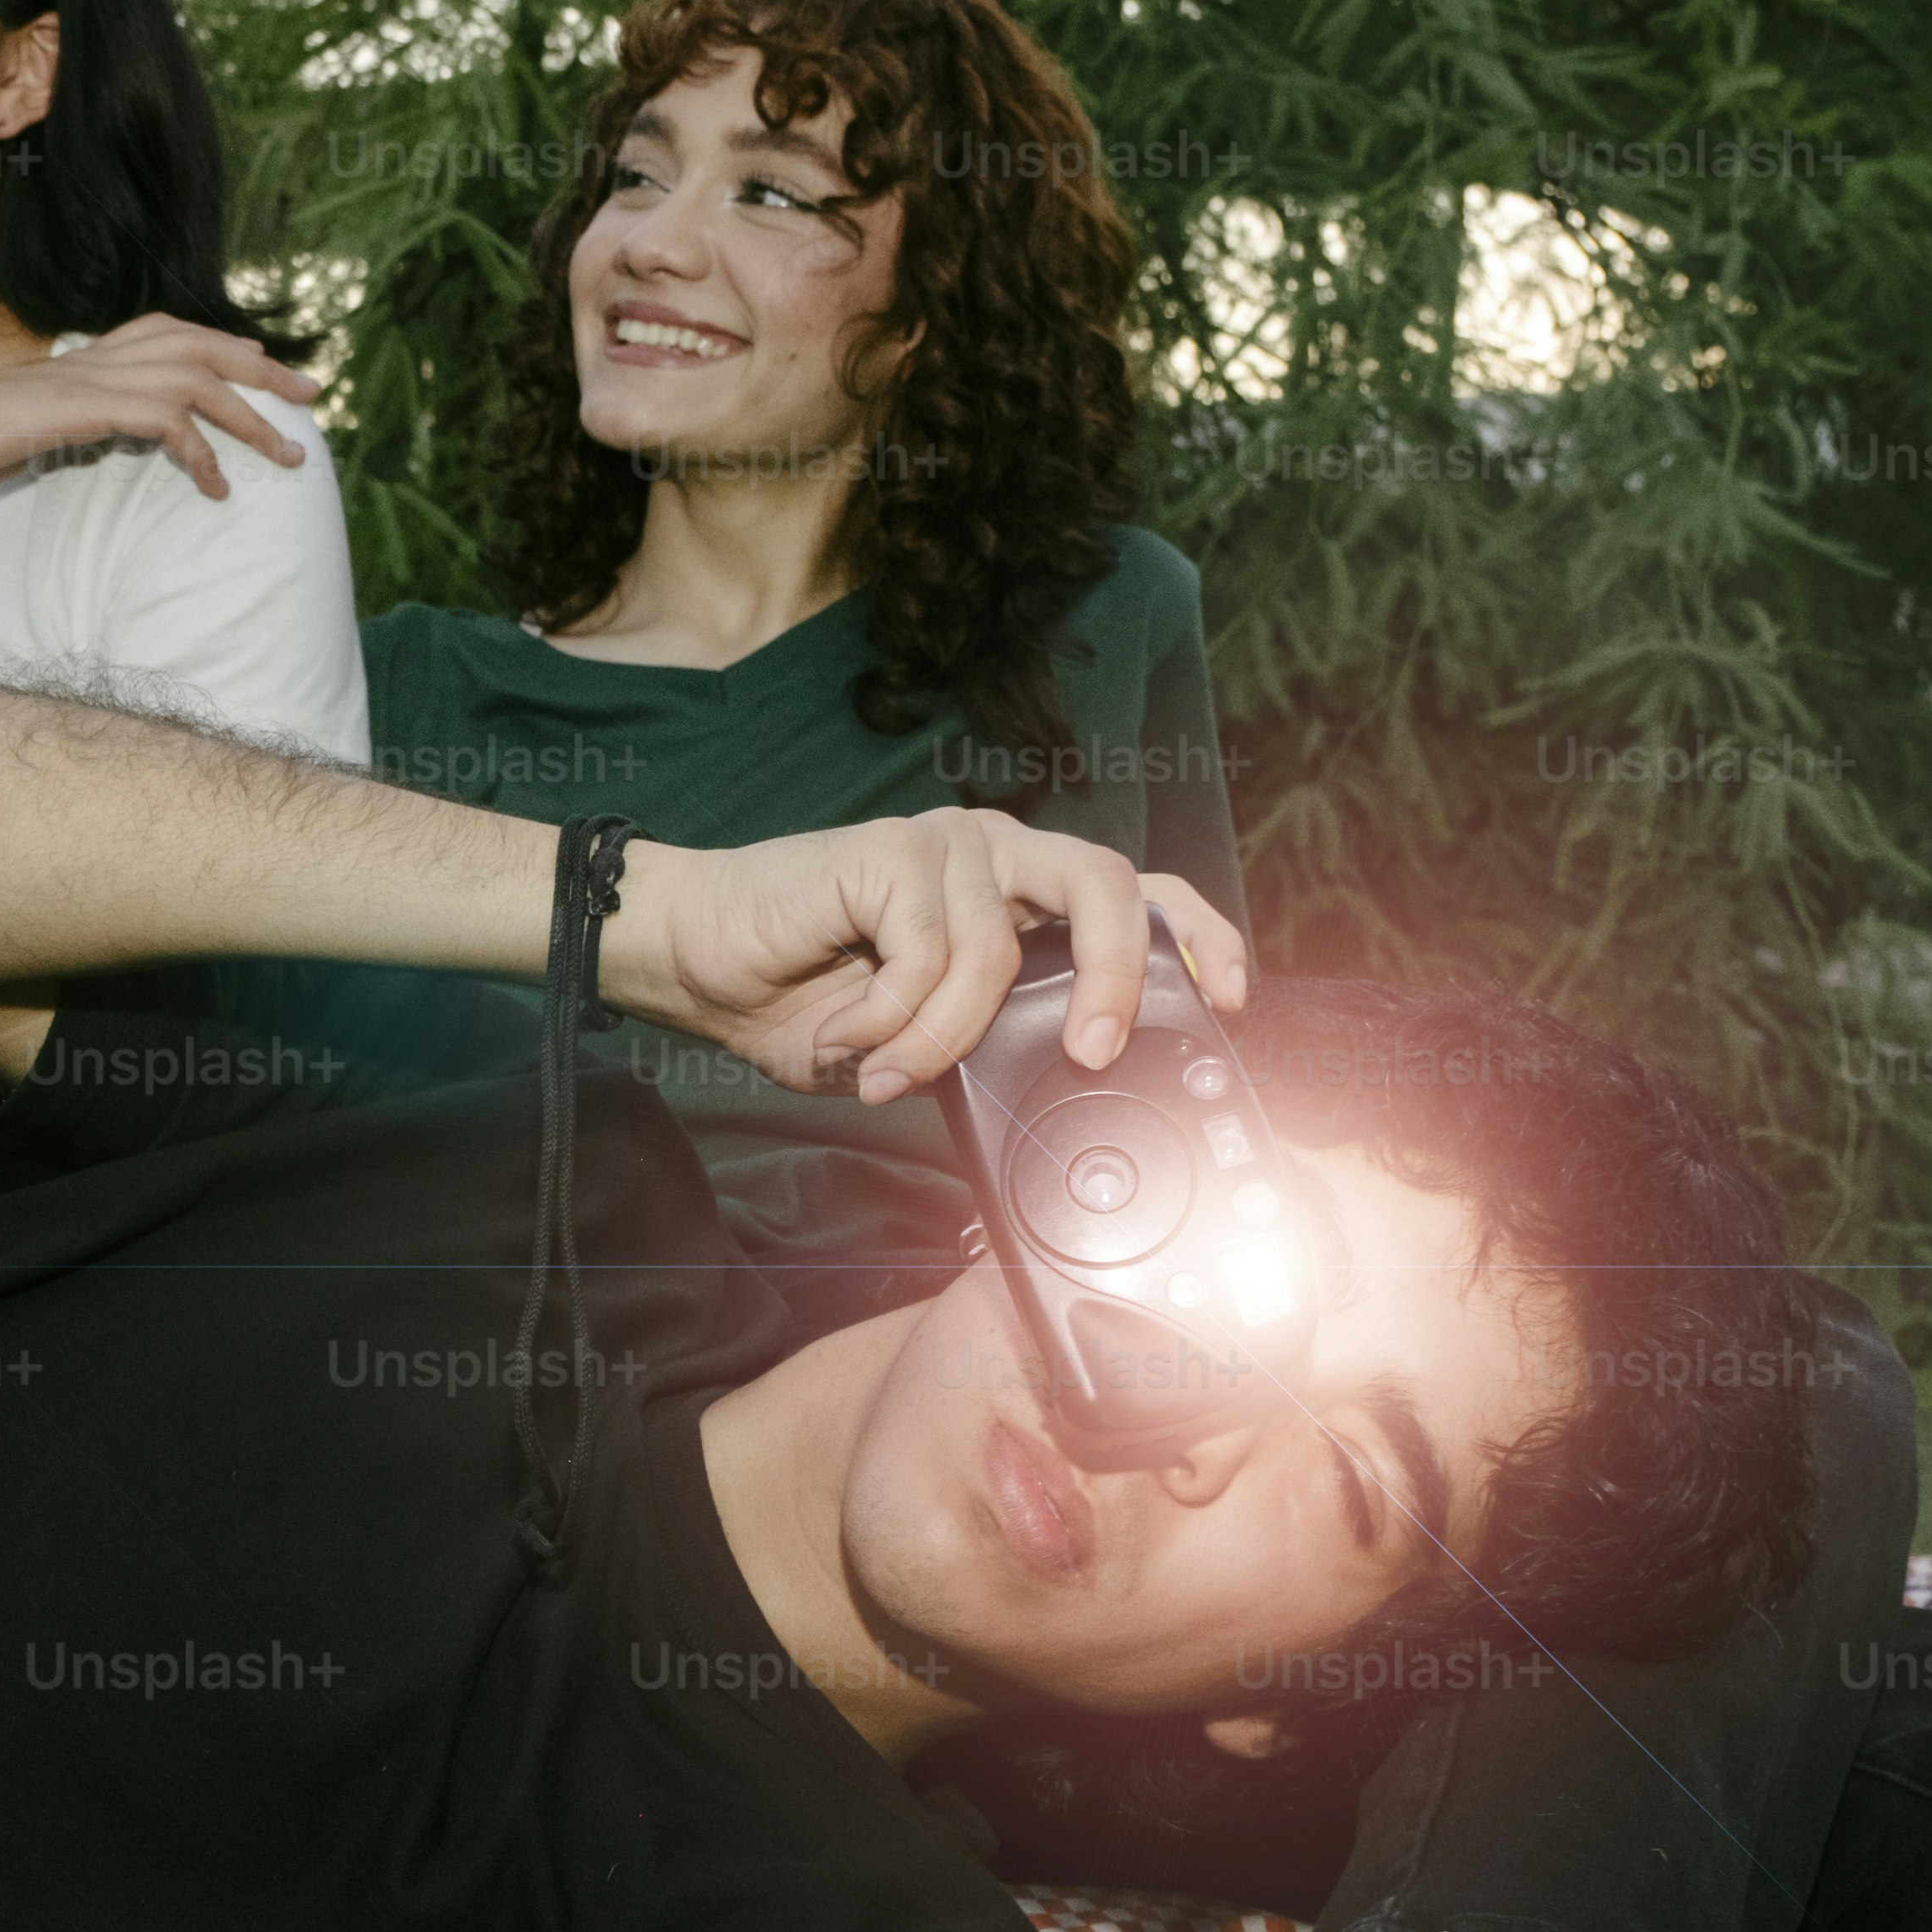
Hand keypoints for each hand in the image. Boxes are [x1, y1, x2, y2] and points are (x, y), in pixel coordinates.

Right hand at [0, 313, 325, 504]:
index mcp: (86, 359)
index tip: (268, 372)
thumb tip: (103, 438)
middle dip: (265, 371)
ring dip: (252, 421)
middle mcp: (96, 358)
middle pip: (203, 346)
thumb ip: (73, 425)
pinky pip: (164, 424)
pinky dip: (199, 455)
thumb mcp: (29, 429)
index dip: (227, 350)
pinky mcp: (82, 412)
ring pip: (198, 383)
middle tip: (313, 398)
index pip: (174, 335)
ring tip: (290, 457)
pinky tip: (215, 489)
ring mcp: (89, 381)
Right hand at [601, 806, 1247, 1103]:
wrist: (695, 957)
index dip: (1199, 937)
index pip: (1138, 895)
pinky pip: (929, 956)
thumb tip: (1058, 1087)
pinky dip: (888, 1018)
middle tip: (1089, 1052)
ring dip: (940, 1037)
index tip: (1236, 997)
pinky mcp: (892, 850)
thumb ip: (986, 1048)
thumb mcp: (919, 1044)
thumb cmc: (804, 998)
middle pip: (1109, 886)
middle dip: (1115, 978)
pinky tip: (843, 1031)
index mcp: (1020, 895)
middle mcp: (997, 854)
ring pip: (1001, 950)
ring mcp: (947, 844)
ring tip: (880, 1068)